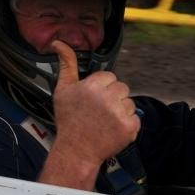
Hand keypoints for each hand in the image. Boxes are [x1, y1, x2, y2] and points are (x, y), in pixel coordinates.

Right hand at [38, 40, 140, 189]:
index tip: (93, 102)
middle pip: (122, 88)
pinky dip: (127, 125)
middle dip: (113, 99)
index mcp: (91, 85)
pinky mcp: (129, 126)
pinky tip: (113, 130)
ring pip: (130, 102)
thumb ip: (66, 64)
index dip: (102, 89)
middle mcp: (106, 97)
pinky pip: (136, 118)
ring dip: (121, 111)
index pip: (109, 77)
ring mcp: (119, 112)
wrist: (76, 151)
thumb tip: (58, 43)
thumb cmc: (69, 121)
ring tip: (105, 122)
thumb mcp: (63, 90)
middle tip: (99, 113)